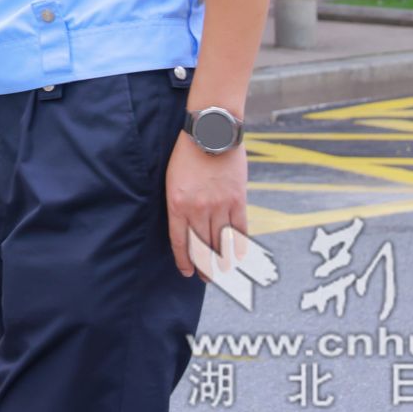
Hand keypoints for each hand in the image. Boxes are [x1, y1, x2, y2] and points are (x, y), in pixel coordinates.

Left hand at [166, 134, 248, 281]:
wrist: (210, 133)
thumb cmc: (186, 154)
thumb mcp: (172, 180)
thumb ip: (179, 205)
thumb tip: (187, 227)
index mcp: (176, 204)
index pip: (179, 241)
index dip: (183, 260)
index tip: (186, 272)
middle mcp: (197, 209)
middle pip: (202, 247)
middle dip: (204, 266)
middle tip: (206, 278)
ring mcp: (219, 205)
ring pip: (221, 243)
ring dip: (222, 261)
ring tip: (222, 272)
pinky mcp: (237, 200)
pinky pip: (239, 229)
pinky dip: (240, 245)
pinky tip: (239, 255)